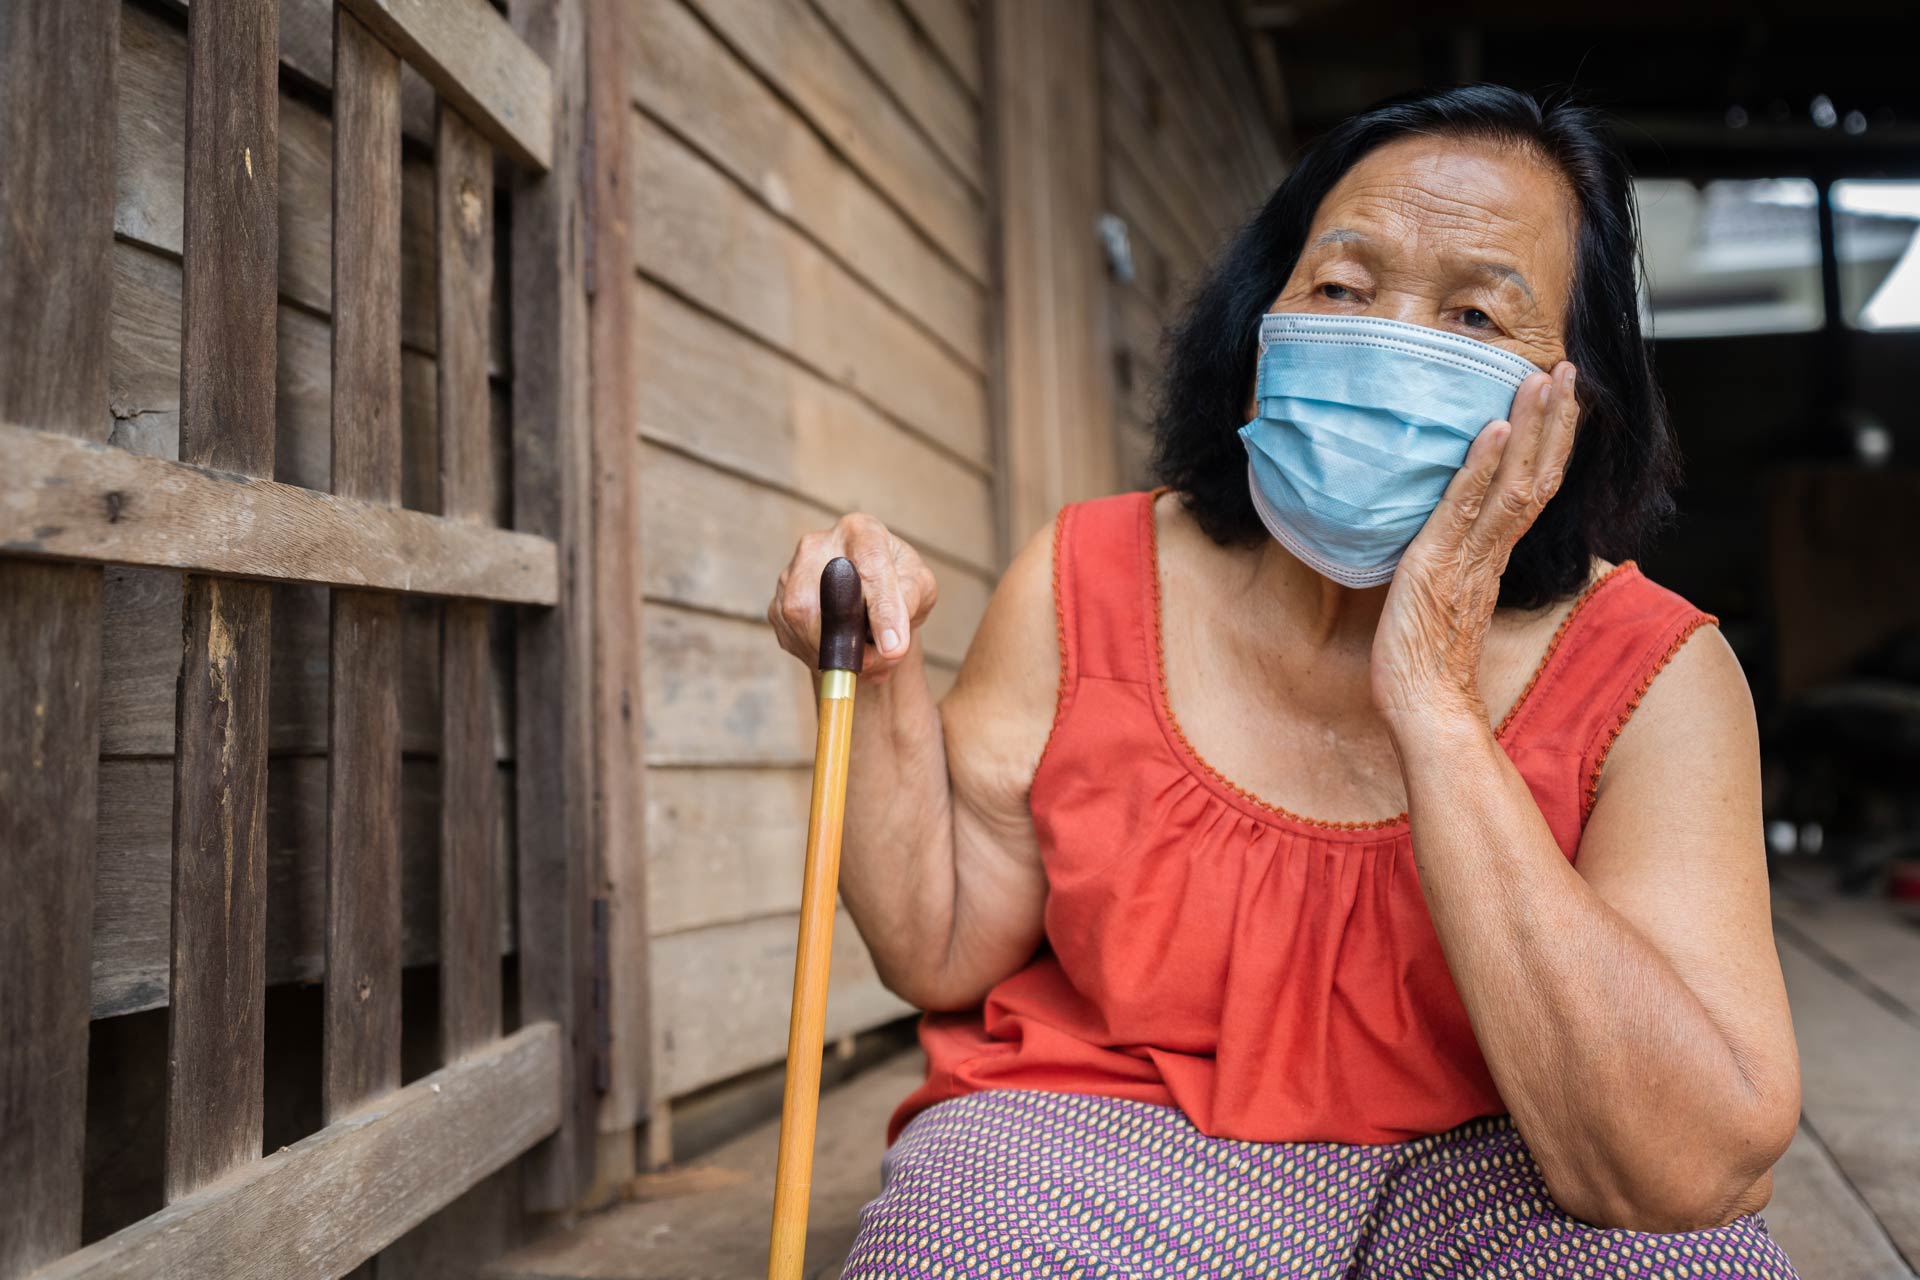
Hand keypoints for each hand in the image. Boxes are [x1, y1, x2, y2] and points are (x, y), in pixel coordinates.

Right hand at [767, 513, 937, 684]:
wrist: (869, 600)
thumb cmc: (898, 587)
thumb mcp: (919, 588)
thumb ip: (910, 605)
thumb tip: (891, 642)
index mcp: (860, 531)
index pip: (871, 567)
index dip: (883, 611)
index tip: (894, 648)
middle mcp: (817, 545)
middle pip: (827, 598)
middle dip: (852, 639)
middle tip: (877, 661)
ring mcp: (790, 574)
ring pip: (805, 624)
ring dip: (837, 652)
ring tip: (865, 657)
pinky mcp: (777, 606)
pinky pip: (794, 639)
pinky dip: (820, 656)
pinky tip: (841, 651)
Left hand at [1371, 361, 1579, 732]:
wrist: (1424, 708)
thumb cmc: (1424, 661)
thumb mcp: (1438, 597)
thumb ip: (1447, 563)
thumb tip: (1434, 535)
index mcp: (1490, 557)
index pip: (1531, 489)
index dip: (1548, 444)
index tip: (1560, 399)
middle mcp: (1489, 551)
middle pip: (1537, 476)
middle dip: (1554, 420)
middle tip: (1567, 369)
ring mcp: (1468, 557)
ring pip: (1514, 483)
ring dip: (1530, 428)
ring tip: (1542, 379)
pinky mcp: (1438, 565)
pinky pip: (1466, 509)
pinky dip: (1482, 467)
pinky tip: (1495, 429)